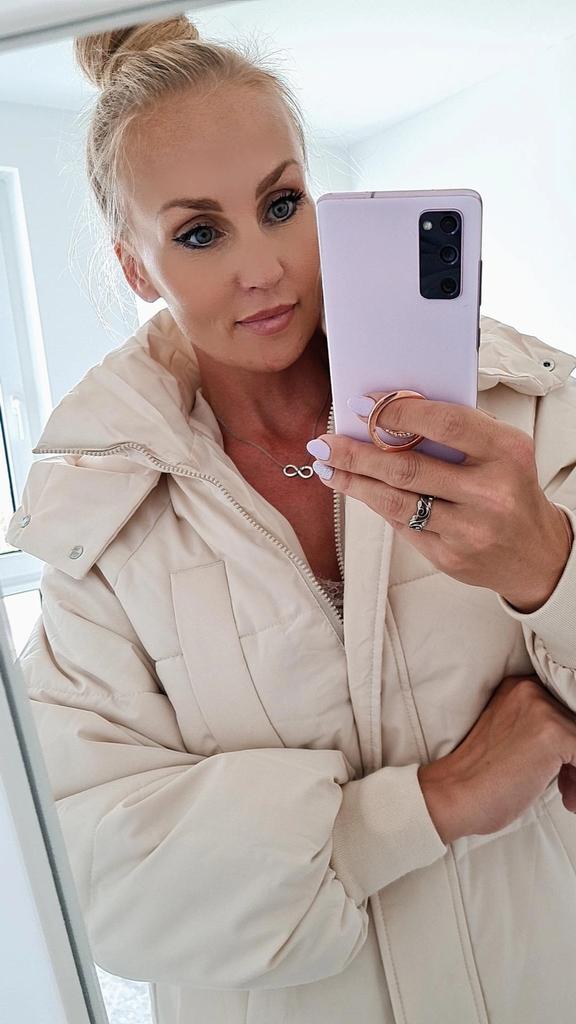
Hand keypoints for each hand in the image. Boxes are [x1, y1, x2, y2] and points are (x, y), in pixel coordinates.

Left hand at [306, 392, 572, 610]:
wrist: (536, 553)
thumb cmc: (511, 489)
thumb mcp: (500, 449)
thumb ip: (456, 431)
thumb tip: (390, 413)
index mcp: (506, 452)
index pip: (443, 423)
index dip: (397, 412)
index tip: (362, 406)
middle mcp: (489, 493)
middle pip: (406, 467)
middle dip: (356, 453)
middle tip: (325, 443)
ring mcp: (469, 529)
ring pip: (395, 501)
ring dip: (353, 482)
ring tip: (327, 467)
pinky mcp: (450, 556)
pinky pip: (401, 525)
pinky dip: (375, 503)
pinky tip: (357, 489)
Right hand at [418, 674, 575, 841]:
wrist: (453, 794)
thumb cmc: (479, 777)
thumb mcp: (510, 737)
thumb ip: (538, 730)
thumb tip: (572, 750)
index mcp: (517, 688)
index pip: (562, 711)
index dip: (566, 743)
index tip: (563, 767)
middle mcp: (530, 690)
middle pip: (575, 723)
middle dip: (573, 758)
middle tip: (565, 785)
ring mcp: (542, 710)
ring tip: (567, 794)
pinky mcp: (553, 734)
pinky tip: (568, 797)